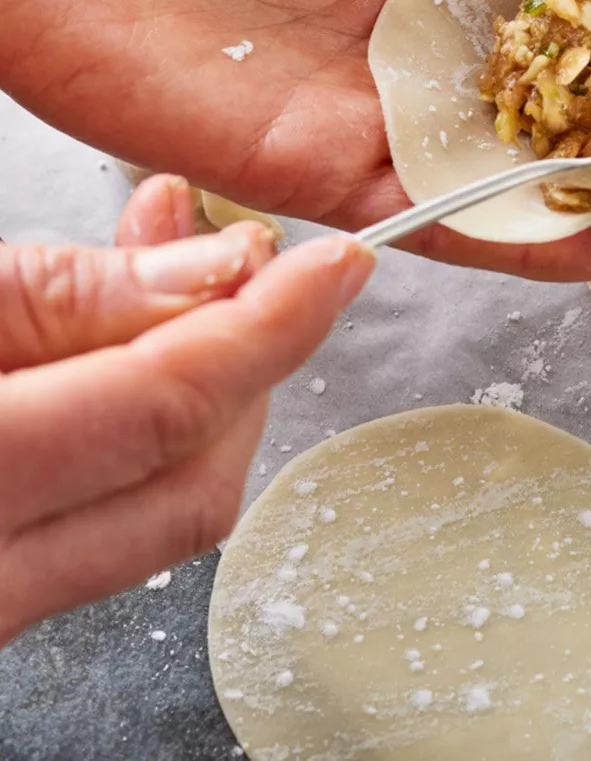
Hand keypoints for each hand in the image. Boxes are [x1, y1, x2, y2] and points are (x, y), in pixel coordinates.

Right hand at [0, 174, 375, 645]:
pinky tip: (114, 347)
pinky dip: (140, 434)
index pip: (164, 409)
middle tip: (228, 247)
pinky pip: (105, 530)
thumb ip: (67, 293)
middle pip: (189, 480)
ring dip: (198, 389)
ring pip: (159, 515)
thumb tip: (221, 270)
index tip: (337, 260)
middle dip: (243, 359)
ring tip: (163, 269)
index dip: (271, 325)